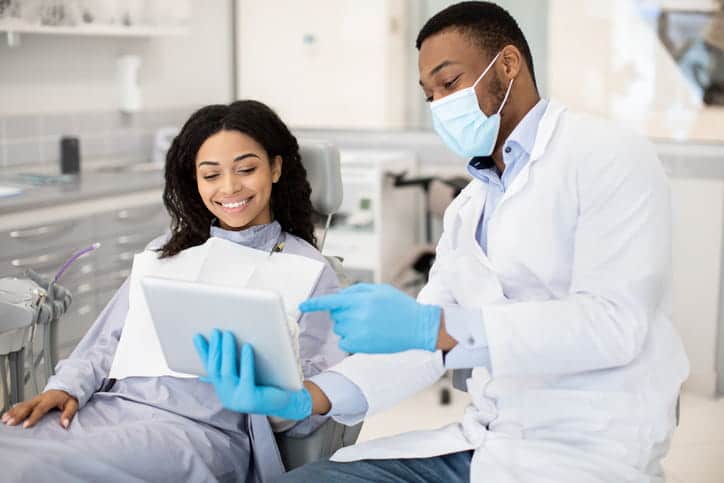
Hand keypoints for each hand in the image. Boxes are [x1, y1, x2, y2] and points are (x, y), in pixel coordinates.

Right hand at [1, 390, 77, 428]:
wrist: (65, 388)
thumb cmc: (68, 398)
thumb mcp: (72, 405)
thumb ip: (68, 414)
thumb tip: (64, 425)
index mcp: (50, 399)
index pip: (40, 408)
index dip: (33, 417)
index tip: (26, 426)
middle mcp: (40, 398)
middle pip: (27, 406)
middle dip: (18, 415)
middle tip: (10, 423)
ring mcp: (35, 399)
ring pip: (22, 405)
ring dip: (13, 412)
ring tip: (4, 420)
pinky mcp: (32, 400)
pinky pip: (20, 405)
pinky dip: (12, 410)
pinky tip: (5, 416)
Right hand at [193, 329, 311, 419]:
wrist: (288, 402)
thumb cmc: (268, 383)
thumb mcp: (248, 372)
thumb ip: (237, 362)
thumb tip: (228, 339)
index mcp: (224, 389)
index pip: (210, 368)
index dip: (202, 352)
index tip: (197, 336)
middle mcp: (227, 396)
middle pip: (216, 369)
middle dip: (215, 348)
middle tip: (216, 331)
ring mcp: (237, 400)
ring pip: (227, 372)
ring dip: (227, 352)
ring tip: (228, 334)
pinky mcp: (251, 400)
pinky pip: (246, 377)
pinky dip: (246, 361)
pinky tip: (247, 346)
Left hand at [299, 283, 440, 353]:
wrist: (418, 327)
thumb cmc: (400, 307)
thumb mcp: (380, 290)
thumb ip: (357, 290)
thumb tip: (340, 296)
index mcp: (360, 299)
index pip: (331, 301)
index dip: (314, 304)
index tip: (302, 306)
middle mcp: (357, 315)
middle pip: (336, 315)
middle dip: (344, 312)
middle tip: (364, 313)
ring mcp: (358, 332)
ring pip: (340, 328)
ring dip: (349, 326)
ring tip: (370, 325)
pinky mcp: (360, 346)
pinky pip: (344, 342)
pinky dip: (351, 339)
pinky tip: (367, 336)